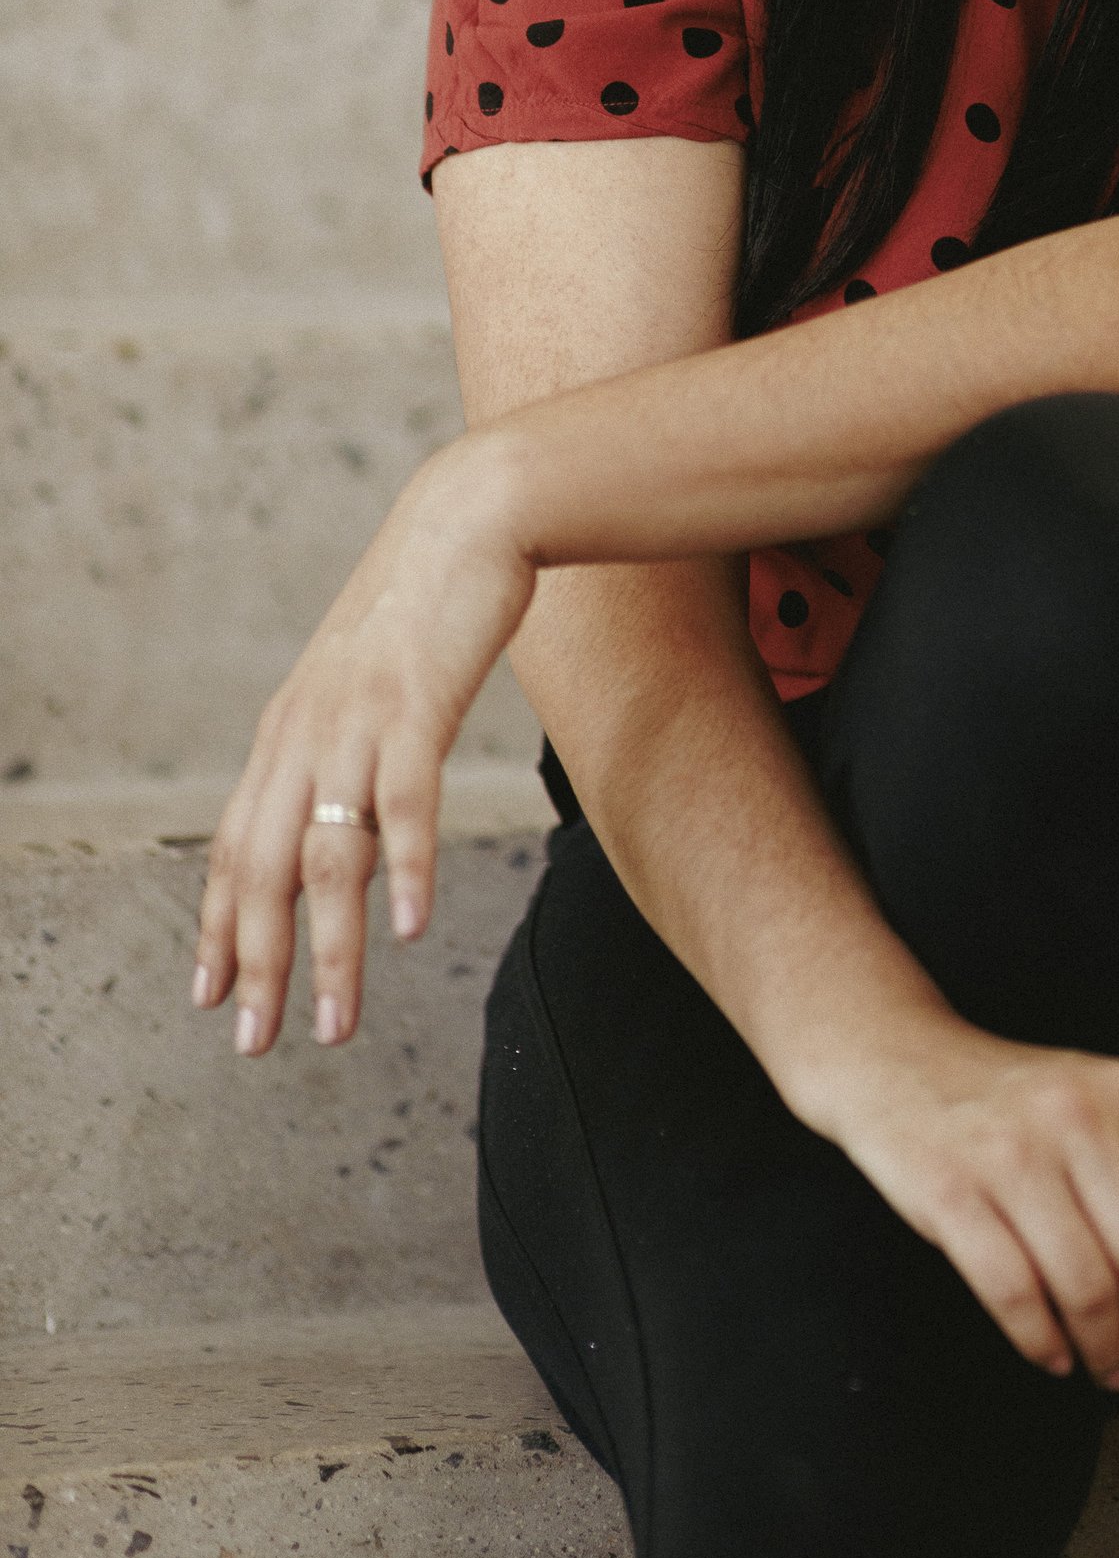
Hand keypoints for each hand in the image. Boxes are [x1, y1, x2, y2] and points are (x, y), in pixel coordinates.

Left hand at [191, 436, 536, 1056]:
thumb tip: (347, 823)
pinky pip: (404, 804)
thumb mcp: (365, 682)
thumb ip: (345, 748)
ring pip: (327, 857)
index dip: (218, 925)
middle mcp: (305, 732)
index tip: (209, 996)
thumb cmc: (425, 602)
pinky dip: (405, 871)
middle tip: (257, 1042)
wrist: (469, 515)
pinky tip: (414, 927)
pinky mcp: (416, 704)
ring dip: (329, 951)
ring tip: (335, 1022)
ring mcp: (357, 720)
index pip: (234, 847)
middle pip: (263, 869)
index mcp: (288, 730)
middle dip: (256, 965)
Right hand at [805, 1009, 1118, 1394]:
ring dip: (1105, 1348)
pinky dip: (1041, 1340)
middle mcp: (1078, 1115)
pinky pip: (1013, 1290)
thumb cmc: (1011, 1102)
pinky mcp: (950, 1190)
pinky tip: (1054, 1354)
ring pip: (1086, 1282)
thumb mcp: (1097, 1102)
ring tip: (1108, 1369)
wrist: (900, 1059)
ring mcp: (1012, 1152)